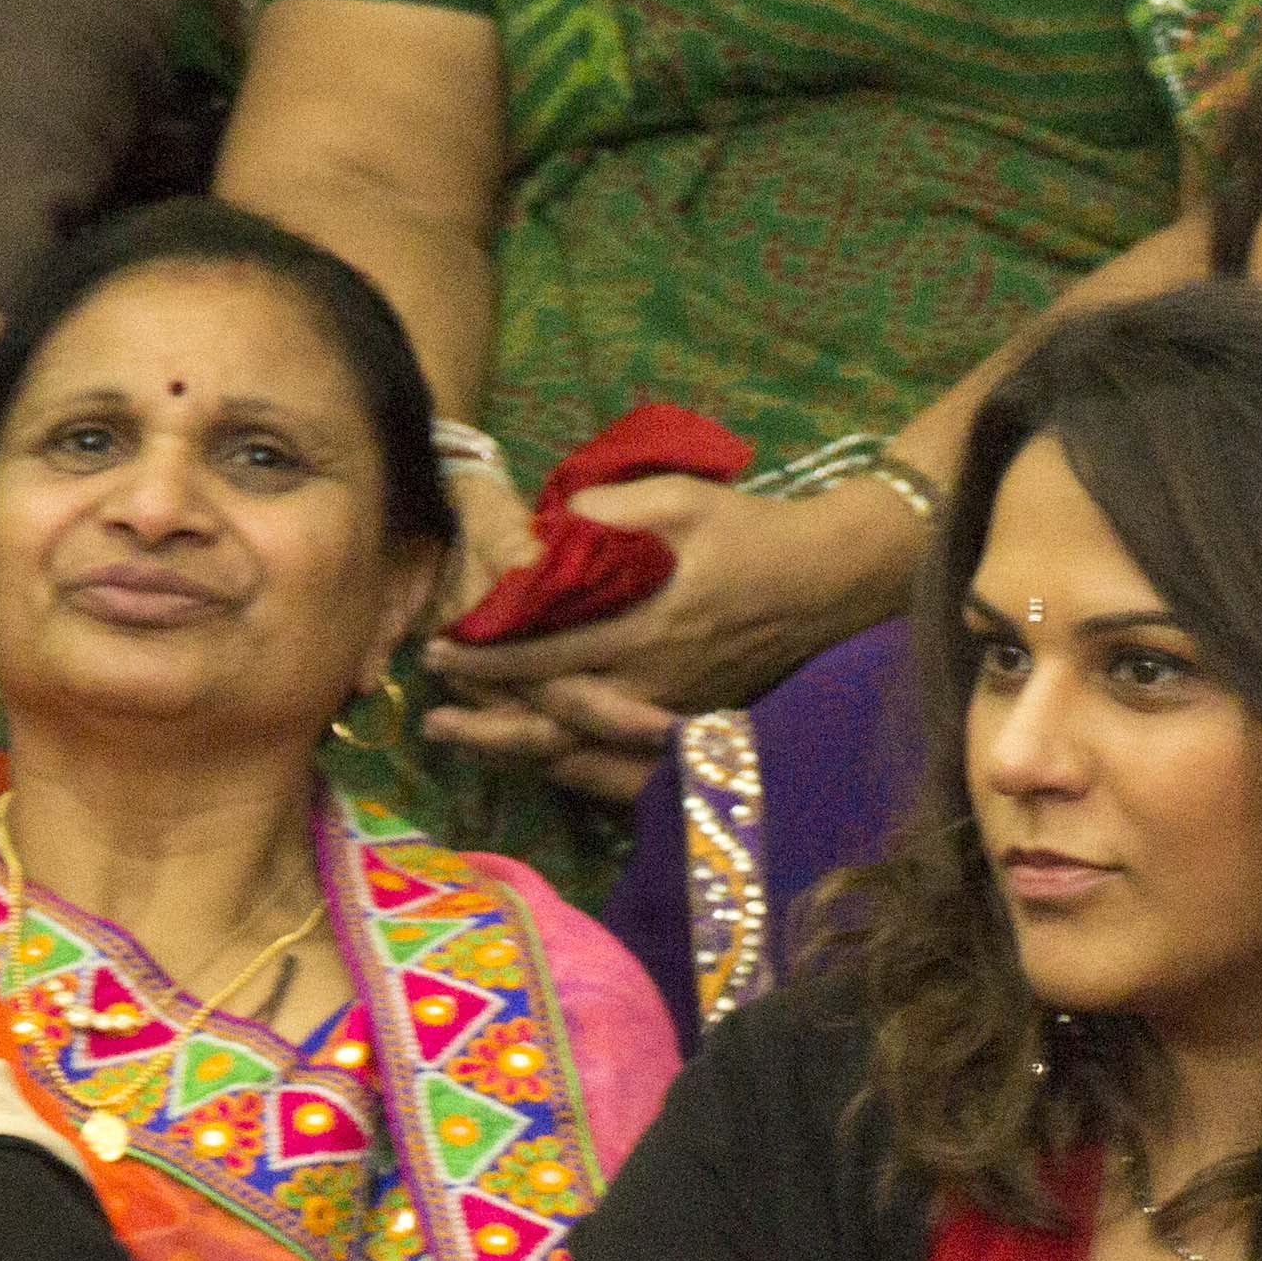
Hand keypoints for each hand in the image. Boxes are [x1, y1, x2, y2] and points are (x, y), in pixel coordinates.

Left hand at [423, 476, 924, 800]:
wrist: (830, 581)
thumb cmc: (753, 532)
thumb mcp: (684, 500)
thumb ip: (613, 508)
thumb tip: (548, 518)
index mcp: (648, 628)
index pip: (550, 656)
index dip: (491, 659)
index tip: (441, 651)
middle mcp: (655, 684)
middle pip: (555, 721)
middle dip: (490, 723)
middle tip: (431, 719)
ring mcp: (674, 712)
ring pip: (582, 749)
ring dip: (520, 749)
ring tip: (465, 744)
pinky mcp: (691, 722)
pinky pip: (618, 757)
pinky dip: (570, 760)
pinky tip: (534, 755)